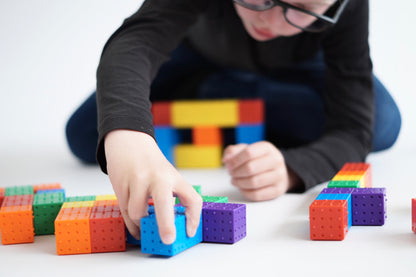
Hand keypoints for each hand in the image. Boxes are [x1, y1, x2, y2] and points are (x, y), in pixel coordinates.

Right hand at [104, 129, 201, 243]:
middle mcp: (157, 178)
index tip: (190, 232)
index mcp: (173, 176)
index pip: (192, 198)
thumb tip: (172, 227)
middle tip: (168, 239)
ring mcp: (137, 181)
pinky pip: (125, 212)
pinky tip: (137, 227)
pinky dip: (131, 223)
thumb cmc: (150, 163)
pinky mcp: (120, 185)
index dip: (194, 218)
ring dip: (141, 223)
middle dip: (166, 224)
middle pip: (163, 203)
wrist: (128, 141)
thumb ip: (170, 197)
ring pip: (138, 213)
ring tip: (145, 220)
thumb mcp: (167, 175)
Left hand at [222, 141, 299, 200]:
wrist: (275, 171)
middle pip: (250, 168)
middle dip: (236, 172)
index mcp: (267, 148)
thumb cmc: (256, 160)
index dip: (235, 160)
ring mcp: (279, 176)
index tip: (228, 165)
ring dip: (239, 183)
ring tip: (235, 180)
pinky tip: (242, 188)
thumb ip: (232, 152)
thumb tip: (226, 160)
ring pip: (254, 182)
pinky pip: (257, 194)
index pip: (249, 153)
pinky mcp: (278, 190)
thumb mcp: (245, 151)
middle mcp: (276, 161)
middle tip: (231, 174)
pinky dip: (245, 192)